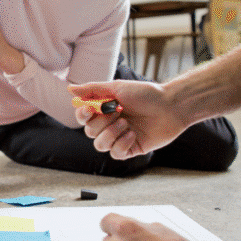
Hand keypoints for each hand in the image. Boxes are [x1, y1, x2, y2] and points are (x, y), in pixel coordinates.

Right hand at [68, 80, 186, 159]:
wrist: (170, 106)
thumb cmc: (145, 94)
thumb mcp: (117, 87)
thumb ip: (92, 90)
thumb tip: (70, 89)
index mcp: (104, 110)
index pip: (83, 118)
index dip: (82, 115)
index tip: (90, 109)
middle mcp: (109, 125)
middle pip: (89, 132)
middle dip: (103, 122)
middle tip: (119, 111)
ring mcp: (119, 138)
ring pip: (99, 145)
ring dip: (111, 133)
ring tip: (127, 123)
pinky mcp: (131, 149)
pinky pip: (116, 153)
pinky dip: (122, 143)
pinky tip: (134, 134)